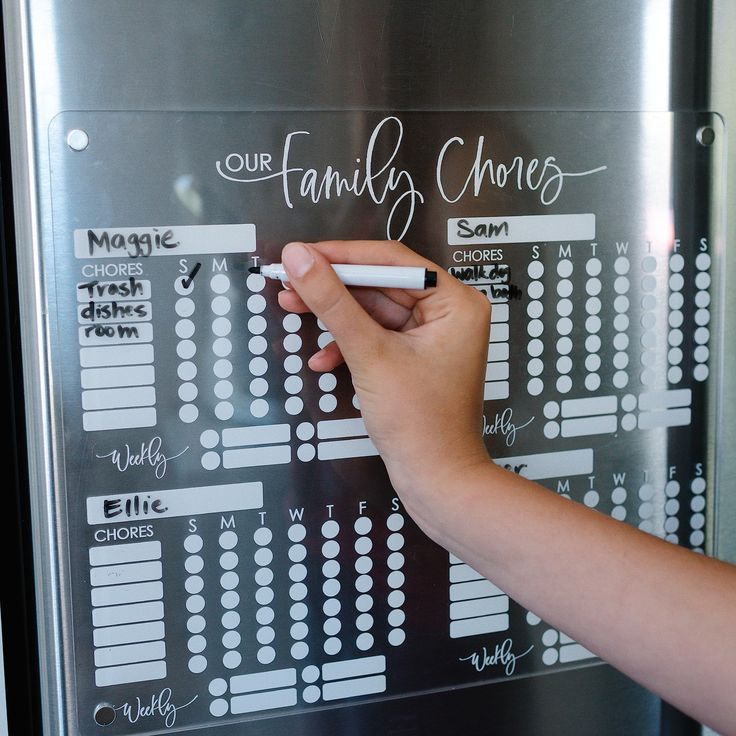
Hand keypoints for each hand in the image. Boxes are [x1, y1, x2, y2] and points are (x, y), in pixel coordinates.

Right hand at [277, 240, 492, 529]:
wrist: (436, 481)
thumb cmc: (419, 423)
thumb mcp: (369, 354)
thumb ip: (332, 302)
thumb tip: (299, 258)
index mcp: (455, 302)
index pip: (392, 261)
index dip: (341, 255)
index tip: (300, 254)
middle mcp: (449, 313)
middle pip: (380, 284)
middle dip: (332, 288)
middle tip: (288, 281)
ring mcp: (432, 338)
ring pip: (374, 311)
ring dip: (334, 316)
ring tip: (292, 309)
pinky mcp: (415, 359)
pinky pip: (376, 337)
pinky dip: (348, 344)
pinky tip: (322, 358)